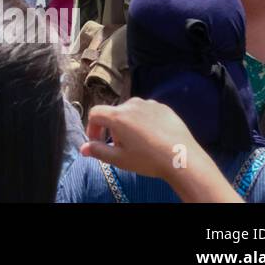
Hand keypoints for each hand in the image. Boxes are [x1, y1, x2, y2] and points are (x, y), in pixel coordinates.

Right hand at [81, 98, 203, 182]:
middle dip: (113, 129)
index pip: (95, 113)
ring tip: (139, 142)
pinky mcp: (164, 108)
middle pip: (114, 113)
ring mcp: (149, 104)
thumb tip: (83, 148)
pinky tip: (154, 136)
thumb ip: (98, 151)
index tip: (97, 142)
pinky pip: (148, 112)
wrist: (182, 157)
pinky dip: (145, 121)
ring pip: (131, 112)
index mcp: (117, 116)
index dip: (92, 128)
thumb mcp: (120, 160)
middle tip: (122, 147)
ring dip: (129, 124)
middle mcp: (131, 105)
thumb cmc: (148, 159)